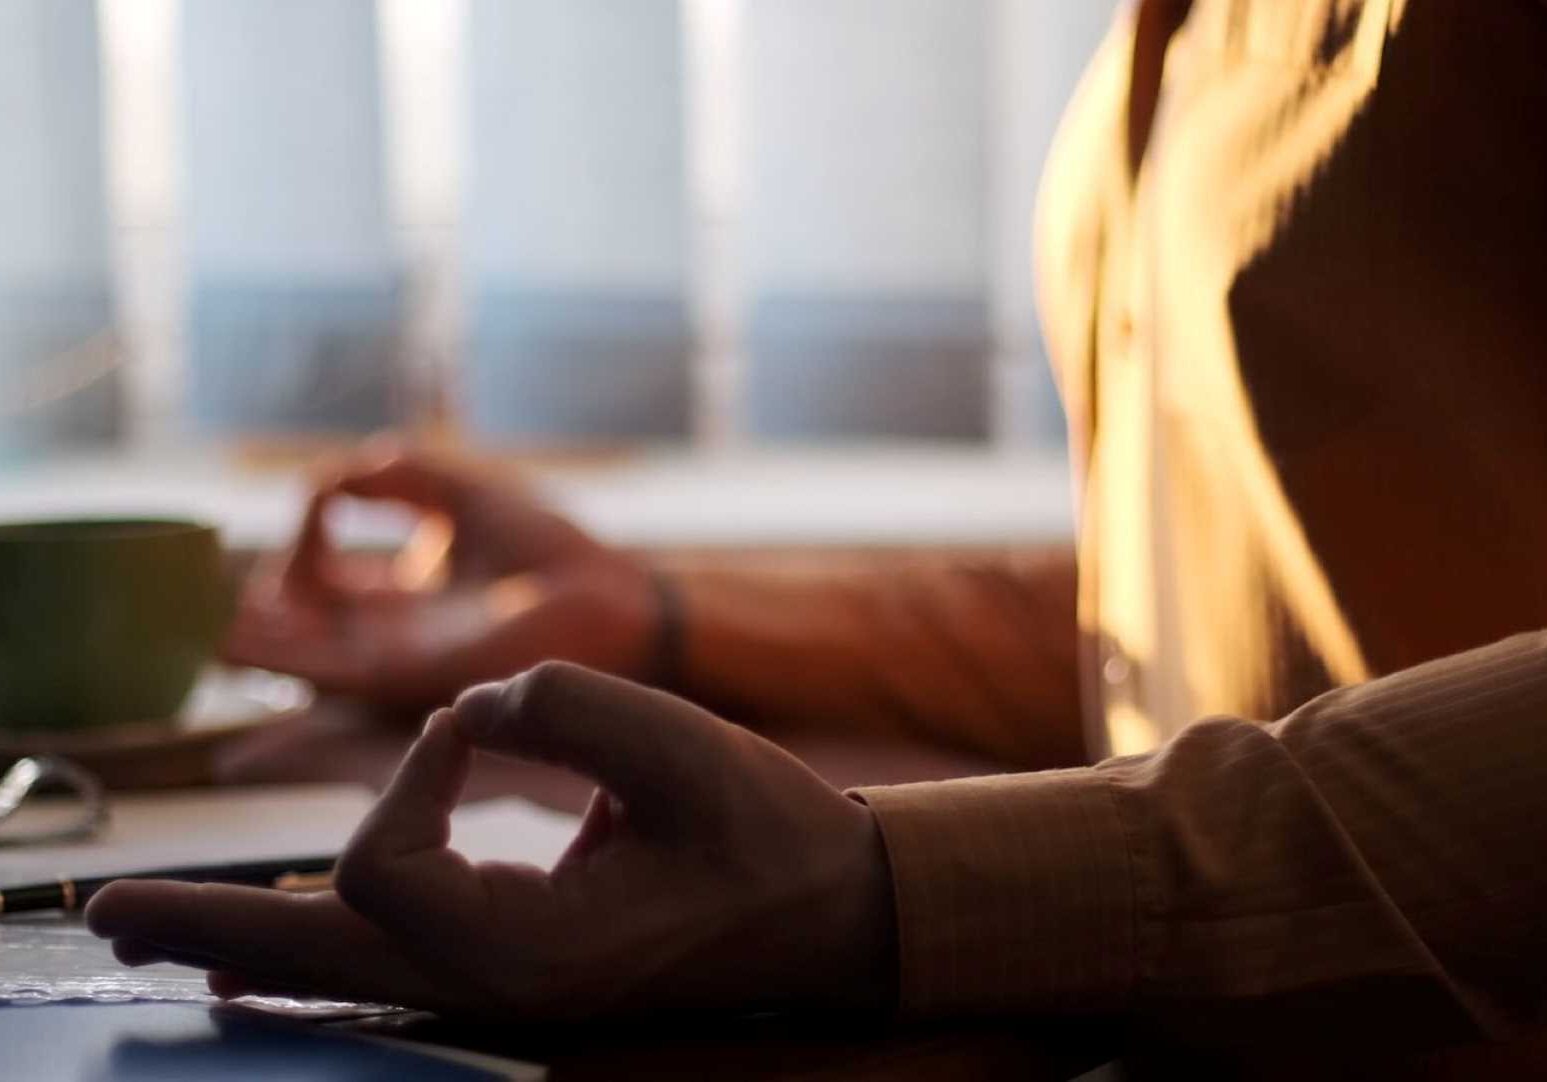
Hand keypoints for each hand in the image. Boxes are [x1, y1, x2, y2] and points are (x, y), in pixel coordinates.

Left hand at [86, 663, 897, 1018]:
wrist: (829, 914)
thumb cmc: (764, 836)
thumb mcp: (675, 749)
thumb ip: (557, 704)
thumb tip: (474, 708)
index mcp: (526, 952)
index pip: (389, 859)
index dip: (419, 767)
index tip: (485, 721)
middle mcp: (496, 988)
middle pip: (318, 963)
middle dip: (206, 929)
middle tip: (104, 915)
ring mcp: (505, 991)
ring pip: (345, 974)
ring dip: (245, 941)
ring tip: (157, 928)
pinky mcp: (522, 967)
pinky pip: (392, 965)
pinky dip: (318, 948)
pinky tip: (276, 942)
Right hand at [225, 449, 657, 703]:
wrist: (607, 598)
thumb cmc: (547, 548)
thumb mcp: (458, 493)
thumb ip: (393, 476)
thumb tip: (325, 476)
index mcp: (407, 592)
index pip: (328, 575)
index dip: (308, 533)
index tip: (324, 495)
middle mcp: (393, 631)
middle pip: (300, 624)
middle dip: (258, 606)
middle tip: (213, 587)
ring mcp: (395, 658)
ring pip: (297, 655)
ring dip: (248, 638)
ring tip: (196, 617)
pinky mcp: (404, 676)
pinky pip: (320, 670)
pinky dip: (273, 654)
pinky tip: (230, 632)